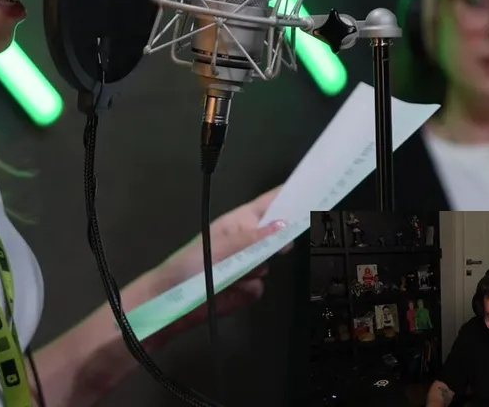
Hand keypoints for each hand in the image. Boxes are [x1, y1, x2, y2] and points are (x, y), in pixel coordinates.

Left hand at [146, 186, 289, 342]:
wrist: (173, 300)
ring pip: (270, 264)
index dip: (290, 196)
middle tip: (270, 247)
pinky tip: (232, 291)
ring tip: (234, 274)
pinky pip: (261, 286)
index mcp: (240, 222)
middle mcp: (248, 240)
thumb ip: (252, 238)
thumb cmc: (191, 264)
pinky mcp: (248, 288)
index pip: (270, 204)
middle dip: (278, 241)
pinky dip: (249, 290)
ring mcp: (249, 264)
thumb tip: (284, 226)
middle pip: (278, 235)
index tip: (315, 188)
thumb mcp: (220, 246)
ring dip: (257, 269)